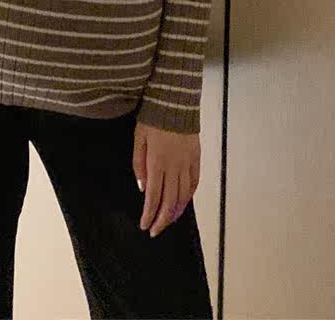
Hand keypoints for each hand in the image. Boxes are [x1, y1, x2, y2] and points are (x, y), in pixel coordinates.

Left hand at [132, 120, 200, 236]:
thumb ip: (139, 164)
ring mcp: (187, 163)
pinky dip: (188, 197)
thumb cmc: (152, 119)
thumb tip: (142, 188)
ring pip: (184, 195)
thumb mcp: (138, 138)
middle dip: (162, 220)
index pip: (154, 197)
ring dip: (175, 212)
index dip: (149, 214)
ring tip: (167, 222)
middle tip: (155, 231)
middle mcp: (174, 167)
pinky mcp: (196, 158)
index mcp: (157, 163)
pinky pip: (194, 183)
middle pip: (170, 201)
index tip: (144, 226)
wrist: (175, 102)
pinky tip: (183, 204)